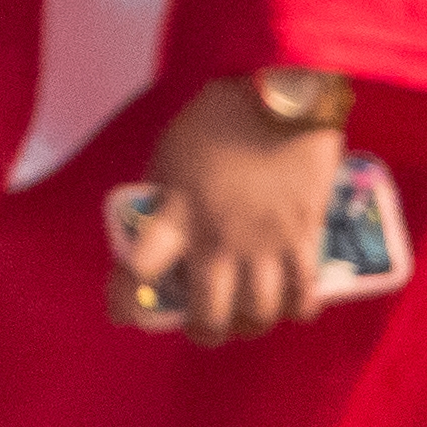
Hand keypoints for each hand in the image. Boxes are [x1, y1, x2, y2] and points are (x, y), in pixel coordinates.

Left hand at [114, 80, 348, 346]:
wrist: (282, 94)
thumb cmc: (219, 113)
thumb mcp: (173, 150)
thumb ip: (168, 192)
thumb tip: (165, 218)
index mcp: (176, 213)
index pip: (138, 270)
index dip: (125, 299)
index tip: (122, 313)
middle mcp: (217, 239)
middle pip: (208, 314)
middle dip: (204, 331)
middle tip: (204, 328)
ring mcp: (263, 244)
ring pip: (257, 315)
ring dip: (250, 325)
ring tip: (247, 320)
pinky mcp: (304, 239)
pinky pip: (303, 295)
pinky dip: (297, 308)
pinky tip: (291, 306)